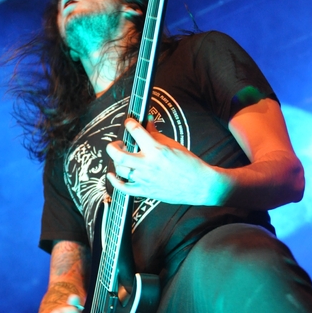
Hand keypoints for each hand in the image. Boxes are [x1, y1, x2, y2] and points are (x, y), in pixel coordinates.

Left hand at [106, 118, 222, 205]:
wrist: (199, 185)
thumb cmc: (189, 164)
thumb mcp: (173, 144)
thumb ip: (156, 133)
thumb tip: (147, 121)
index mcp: (156, 150)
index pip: (135, 131)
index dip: (129, 123)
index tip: (129, 123)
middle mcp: (148, 165)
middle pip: (118, 154)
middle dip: (113, 146)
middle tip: (118, 143)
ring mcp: (145, 179)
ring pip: (120, 169)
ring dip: (117, 161)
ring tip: (121, 156)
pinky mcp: (145, 191)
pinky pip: (123, 188)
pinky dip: (114, 181)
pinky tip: (112, 175)